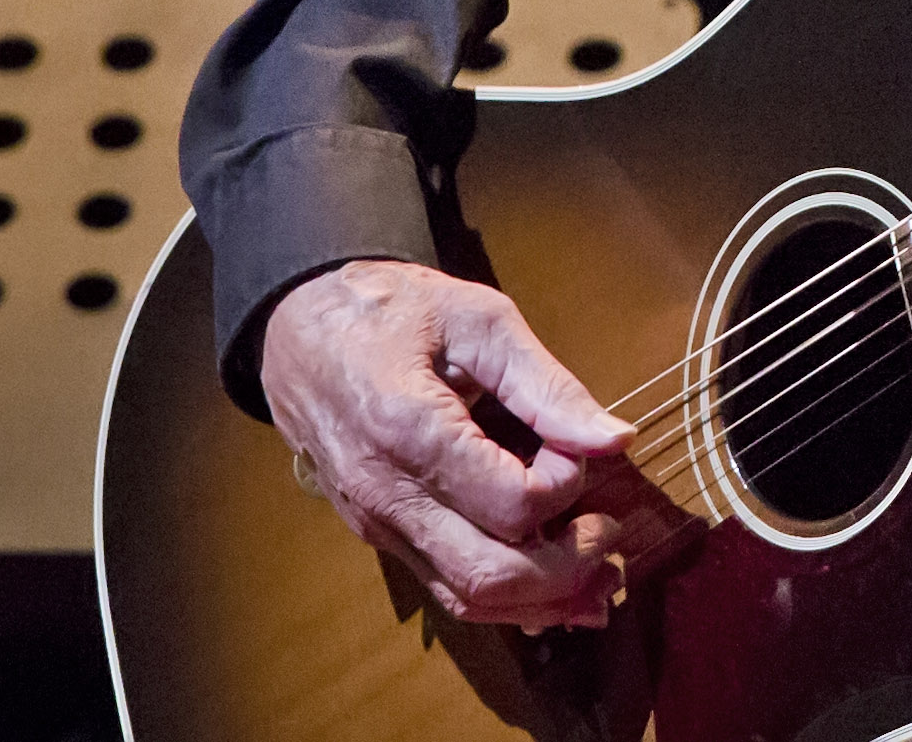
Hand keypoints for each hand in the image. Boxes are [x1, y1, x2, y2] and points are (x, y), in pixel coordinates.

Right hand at [256, 258, 633, 630]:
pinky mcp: (378, 534)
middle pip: (490, 574)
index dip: (565, 484)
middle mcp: (388, 494)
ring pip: (466, 598)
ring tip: (599, 576)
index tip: (576, 446)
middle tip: (609, 534)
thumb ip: (546, 383)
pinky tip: (550, 588)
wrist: (296, 329)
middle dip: (566, 571)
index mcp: (411, 431)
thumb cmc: (388, 310)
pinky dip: (503, 599)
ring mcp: (377, 523)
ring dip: (541, 601)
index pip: (512, 502)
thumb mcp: (476, 318)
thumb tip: (615, 438)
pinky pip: (444, 586)